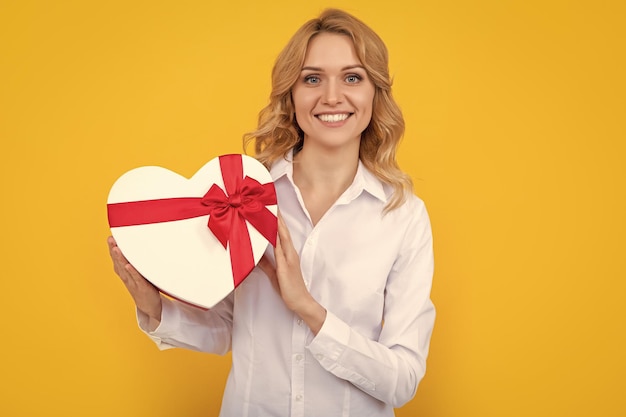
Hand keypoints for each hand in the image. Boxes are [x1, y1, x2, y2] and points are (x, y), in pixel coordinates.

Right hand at [107, 236, 161, 323]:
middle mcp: (127, 277)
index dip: (113, 249)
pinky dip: (132, 272)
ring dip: (120, 258)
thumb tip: (138, 248)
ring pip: (125, 269)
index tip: (111, 237)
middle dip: (114, 250)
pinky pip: (137, 279)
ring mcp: (133, 282)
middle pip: (119, 262)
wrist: (149, 307)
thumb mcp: (138, 274)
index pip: (118, 259)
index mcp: (126, 273)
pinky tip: (128, 266)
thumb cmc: (144, 288)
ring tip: (116, 248)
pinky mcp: (142, 288)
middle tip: (110, 239)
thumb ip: (136, 262)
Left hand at [258, 214, 325, 333]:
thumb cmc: (289, 288)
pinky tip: (270, 230)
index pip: (281, 232)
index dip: (276, 219)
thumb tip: (257, 256)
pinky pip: (279, 249)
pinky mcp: (286, 265)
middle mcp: (289, 252)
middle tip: (269, 200)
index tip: (270, 206)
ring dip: (275, 222)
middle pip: (282, 229)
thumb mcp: (274, 274)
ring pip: (281, 235)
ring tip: (270, 208)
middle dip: (276, 215)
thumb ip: (266, 263)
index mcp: (287, 252)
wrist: (300, 301)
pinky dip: (275, 238)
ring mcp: (288, 257)